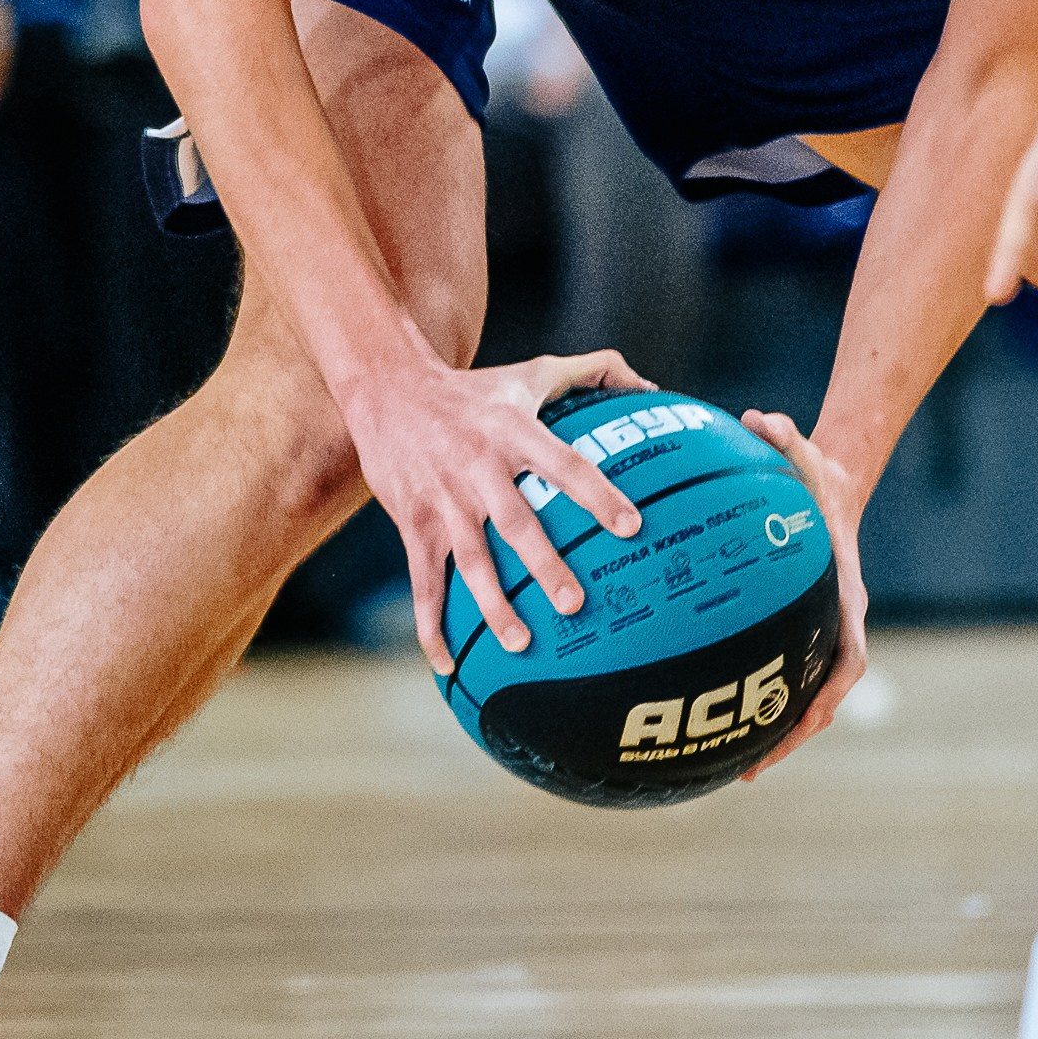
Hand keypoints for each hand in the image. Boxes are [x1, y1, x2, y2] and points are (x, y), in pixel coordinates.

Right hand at [340, 349, 651, 672]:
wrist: (386, 390)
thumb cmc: (472, 387)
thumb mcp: (529, 373)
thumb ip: (592, 373)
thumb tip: (651, 388)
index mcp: (514, 433)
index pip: (564, 465)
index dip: (597, 494)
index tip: (631, 526)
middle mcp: (480, 468)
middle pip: (517, 522)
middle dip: (544, 565)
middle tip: (575, 603)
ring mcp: (445, 501)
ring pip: (472, 560)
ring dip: (494, 604)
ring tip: (521, 642)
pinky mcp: (414, 524)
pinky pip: (424, 582)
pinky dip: (431, 626)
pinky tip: (447, 665)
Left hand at [737, 410, 868, 781]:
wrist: (833, 488)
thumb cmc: (817, 477)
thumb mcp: (806, 452)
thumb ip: (785, 434)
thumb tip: (758, 415)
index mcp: (843, 598)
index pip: (847, 657)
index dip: (827, 694)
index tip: (808, 722)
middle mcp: (831, 625)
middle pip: (821, 699)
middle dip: (790, 737)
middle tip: (752, 770)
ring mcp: (809, 634)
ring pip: (796, 698)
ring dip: (768, 736)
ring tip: (727, 770)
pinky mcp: (786, 632)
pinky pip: (770, 675)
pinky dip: (749, 703)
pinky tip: (707, 719)